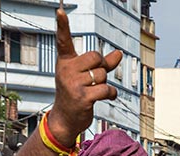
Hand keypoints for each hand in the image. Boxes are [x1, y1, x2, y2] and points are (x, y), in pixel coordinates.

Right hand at [47, 9, 122, 146]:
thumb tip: (119, 53)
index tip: (60, 11)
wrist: (65, 119)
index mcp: (65, 62)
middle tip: (96, 78)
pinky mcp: (82, 98)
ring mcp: (73, 84)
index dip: (63, 25)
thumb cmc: (76, 94)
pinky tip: (106, 97)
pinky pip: (106, 89)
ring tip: (95, 91)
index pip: (63, 40)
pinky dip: (111, 94)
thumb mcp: (86, 76)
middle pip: (96, 57)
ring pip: (102, 74)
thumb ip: (103, 64)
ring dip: (105, 84)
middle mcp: (66, 70)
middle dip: (102, 67)